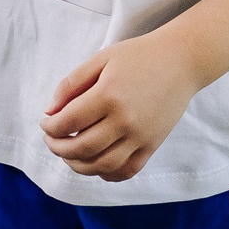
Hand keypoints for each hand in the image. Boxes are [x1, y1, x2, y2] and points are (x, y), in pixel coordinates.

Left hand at [40, 31, 203, 180]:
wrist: (183, 60)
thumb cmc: (140, 55)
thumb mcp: (102, 58)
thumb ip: (72, 83)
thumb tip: (50, 111)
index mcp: (108, 95)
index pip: (68, 123)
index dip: (50, 127)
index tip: (45, 122)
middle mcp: (125, 120)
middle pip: (81, 148)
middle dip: (58, 148)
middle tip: (51, 140)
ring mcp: (141, 136)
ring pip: (101, 165)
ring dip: (77, 165)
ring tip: (69, 154)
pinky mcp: (152, 144)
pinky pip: (126, 170)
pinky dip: (106, 173)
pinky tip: (95, 164)